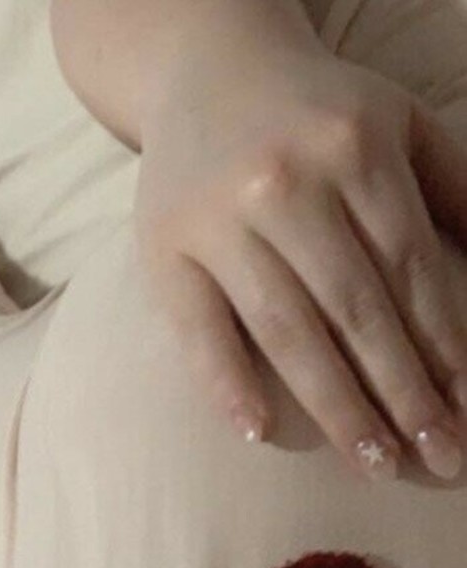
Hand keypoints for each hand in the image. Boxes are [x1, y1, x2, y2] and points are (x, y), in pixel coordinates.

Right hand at [134, 42, 466, 482]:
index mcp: (353, 149)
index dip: (444, 345)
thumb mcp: (393, 124)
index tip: (466, 409)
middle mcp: (286, 184)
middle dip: (402, 392)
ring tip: (373, 463)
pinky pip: (199, 330)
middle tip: (436, 457)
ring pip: (288, 329)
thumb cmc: (311, 113)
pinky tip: (258, 433)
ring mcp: (220, 221)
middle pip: (355, 309)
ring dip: (335, 406)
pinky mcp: (166, 252)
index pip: (410, 269)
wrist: (202, 69)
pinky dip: (226, 383)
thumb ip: (446, 187)